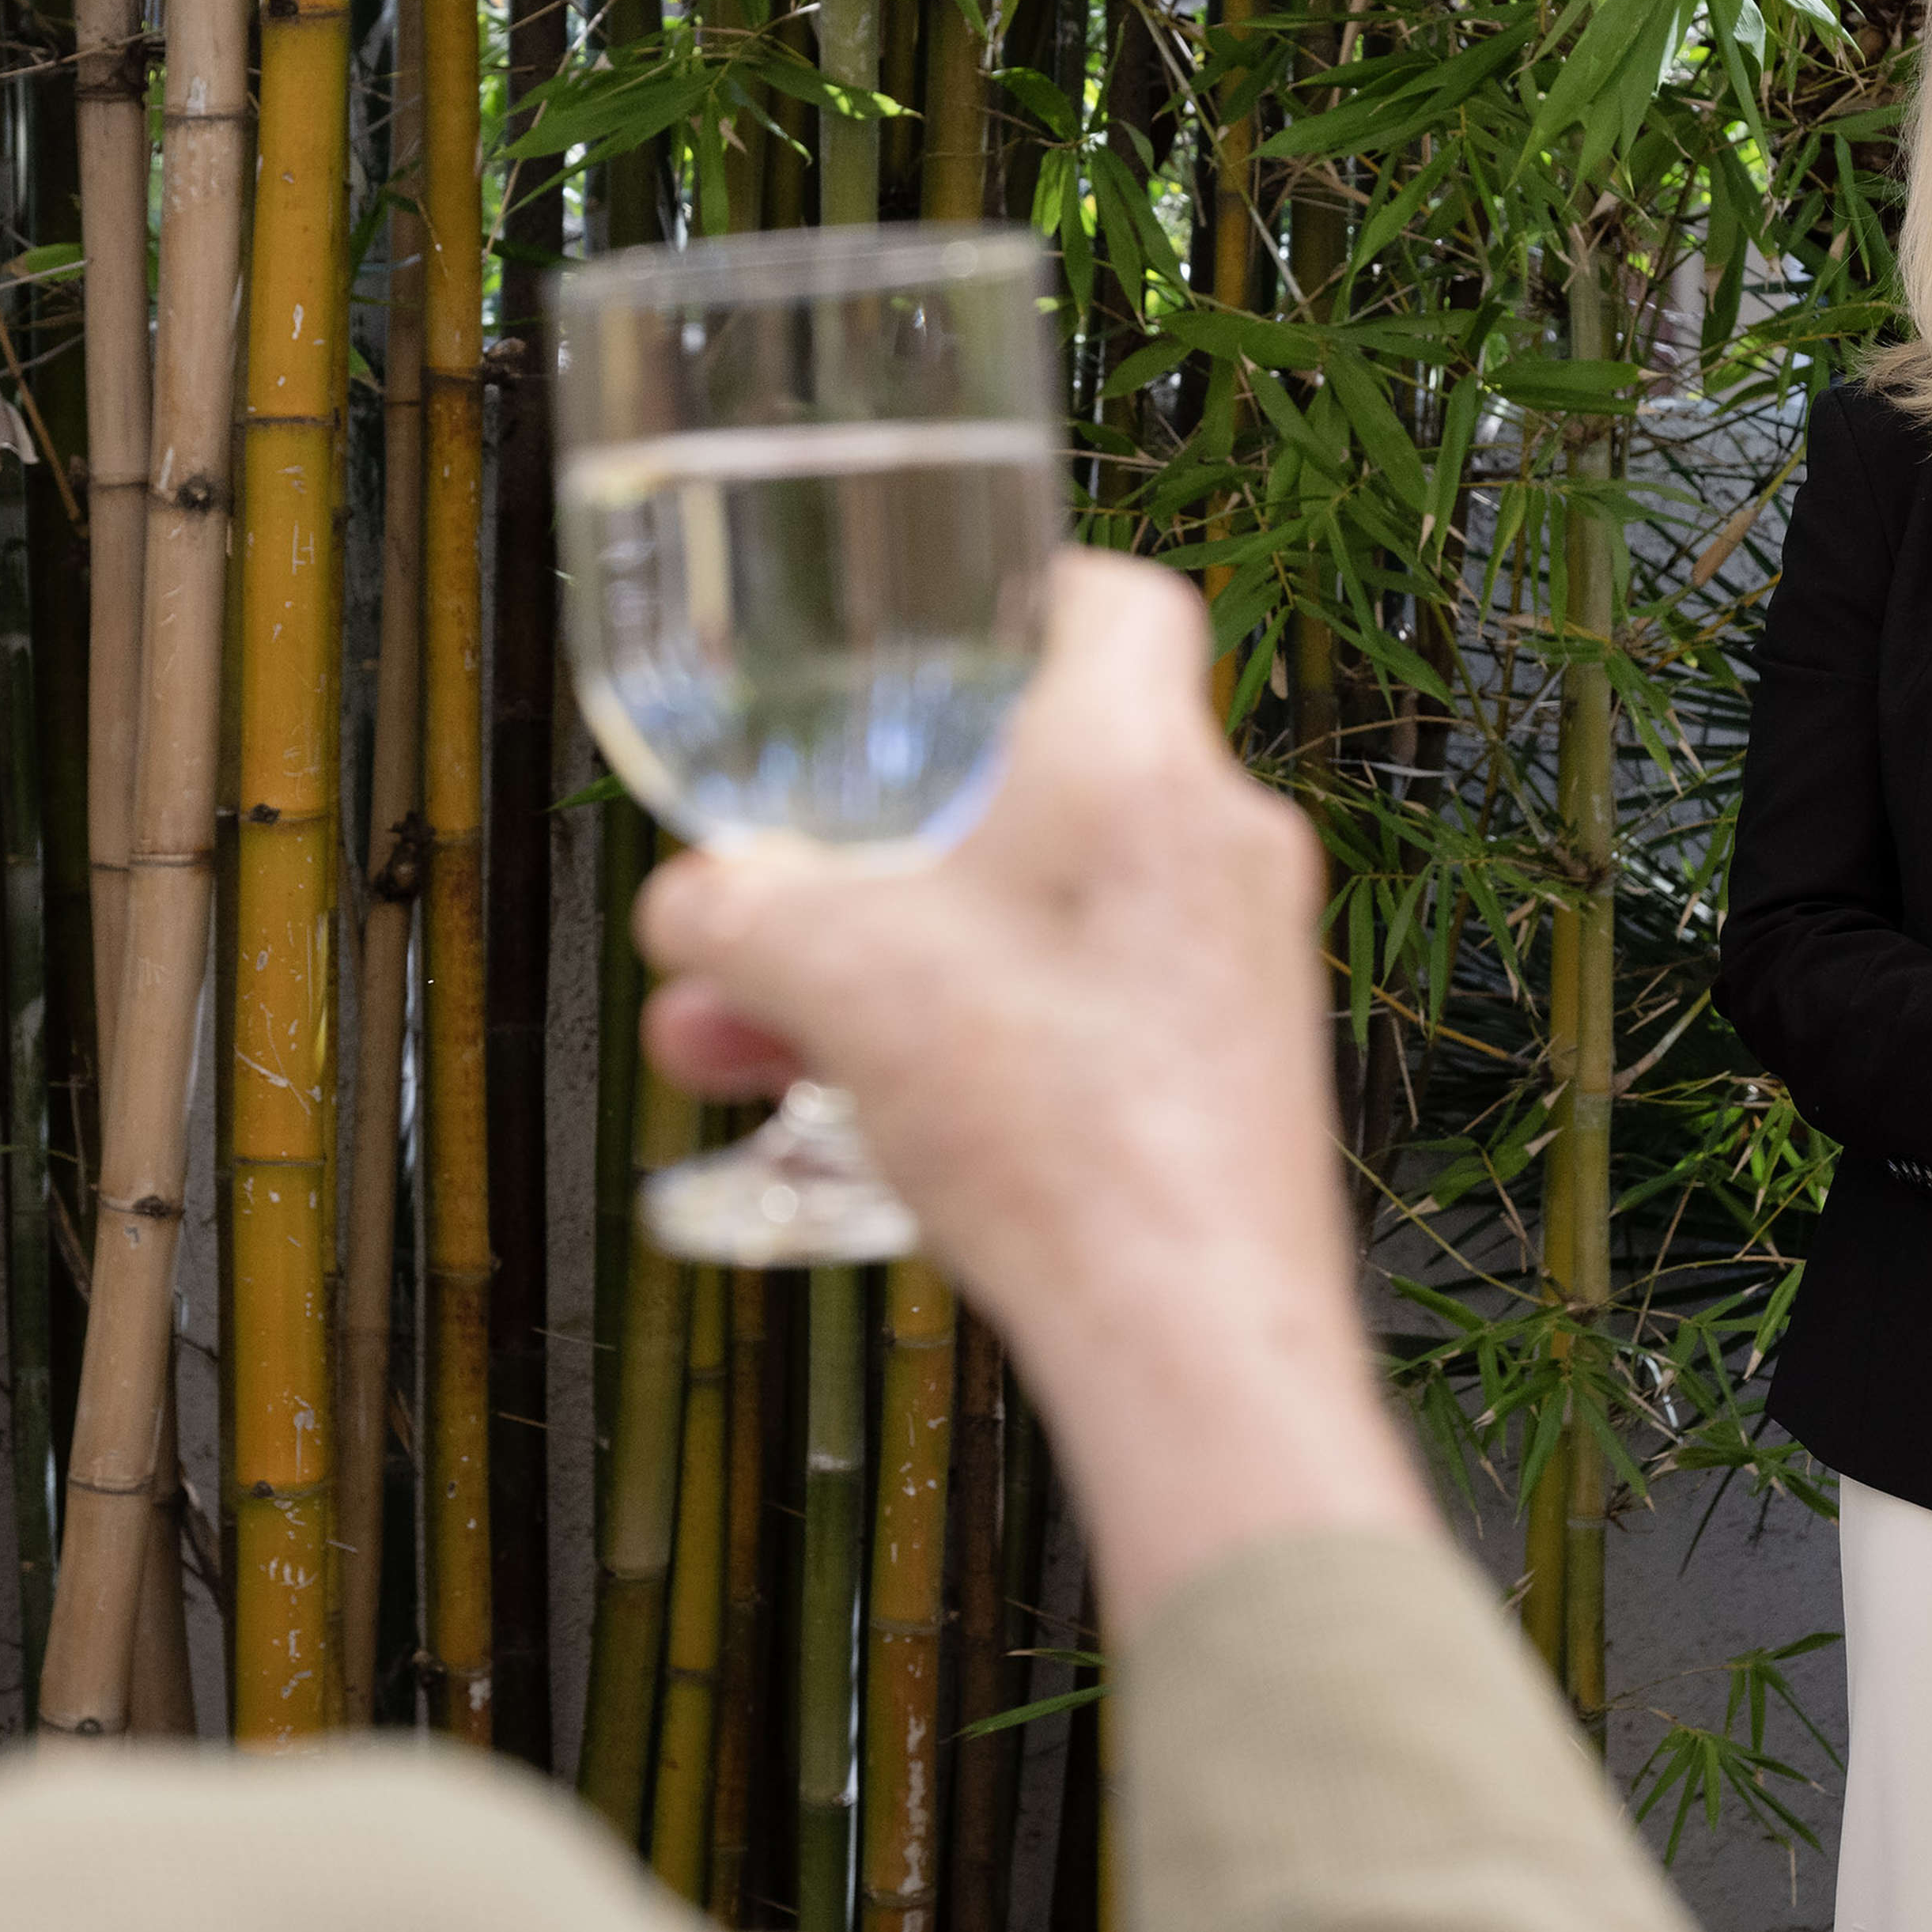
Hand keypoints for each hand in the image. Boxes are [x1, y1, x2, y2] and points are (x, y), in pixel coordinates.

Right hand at [634, 552, 1434, 1618]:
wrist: (1188, 1333)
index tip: (940, 628)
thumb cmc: (1050, 1128)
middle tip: (785, 884)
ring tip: (757, 1034)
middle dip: (882, 839)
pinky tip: (861, 1108)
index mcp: (1140, 762)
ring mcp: (1242, 965)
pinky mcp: (1234, 1071)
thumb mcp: (827, 977)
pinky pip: (1086, 1007)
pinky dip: (978, 1029)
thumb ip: (733, 910)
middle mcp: (1218, 845)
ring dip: (898, 955)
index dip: (1019, 598)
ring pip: (1042, 914)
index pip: (1114, 602)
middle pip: (1037, 783)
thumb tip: (689, 904)